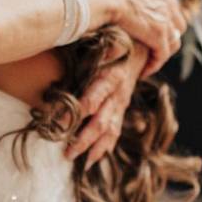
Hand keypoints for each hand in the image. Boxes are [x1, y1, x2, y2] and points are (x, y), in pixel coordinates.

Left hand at [64, 40, 148, 167]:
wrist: (142, 42)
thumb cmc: (113, 38)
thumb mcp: (102, 41)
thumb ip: (87, 50)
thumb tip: (64, 48)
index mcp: (111, 75)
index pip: (93, 98)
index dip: (78, 112)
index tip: (58, 124)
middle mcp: (118, 92)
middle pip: (102, 121)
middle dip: (84, 139)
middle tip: (67, 153)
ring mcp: (122, 102)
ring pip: (110, 130)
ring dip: (94, 148)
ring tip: (79, 163)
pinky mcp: (122, 107)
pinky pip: (115, 131)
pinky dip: (104, 147)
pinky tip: (91, 159)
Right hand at [72, 0, 186, 75]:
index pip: (169, 5)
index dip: (161, 19)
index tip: (149, 29)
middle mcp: (166, 0)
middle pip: (177, 23)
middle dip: (167, 36)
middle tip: (152, 47)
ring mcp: (164, 18)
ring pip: (173, 41)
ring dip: (161, 52)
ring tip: (149, 61)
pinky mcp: (158, 35)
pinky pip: (162, 54)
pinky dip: (154, 64)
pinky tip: (144, 70)